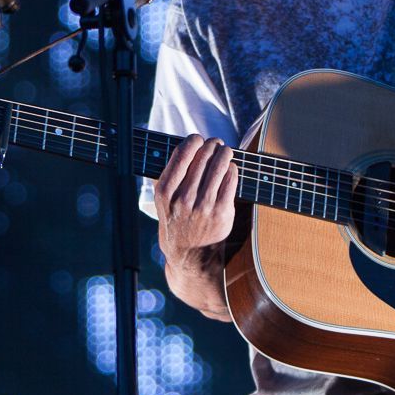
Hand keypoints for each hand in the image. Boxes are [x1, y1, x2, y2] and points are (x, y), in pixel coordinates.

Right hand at [155, 134, 238, 260]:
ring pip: (218, 166)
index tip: (198, 139)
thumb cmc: (176, 222)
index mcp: (165, 192)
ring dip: (224, 153)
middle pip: (202, 158)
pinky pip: (230, 181)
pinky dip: (232, 170)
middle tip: (215, 142)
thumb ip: (171, 176)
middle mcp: (183, 199)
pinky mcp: (222, 213)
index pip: (182, 155)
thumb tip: (186, 147)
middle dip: (211, 145)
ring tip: (225, 151)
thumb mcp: (163, 201)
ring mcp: (203, 206)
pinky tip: (230, 168)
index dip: (193, 142)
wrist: (189, 256)